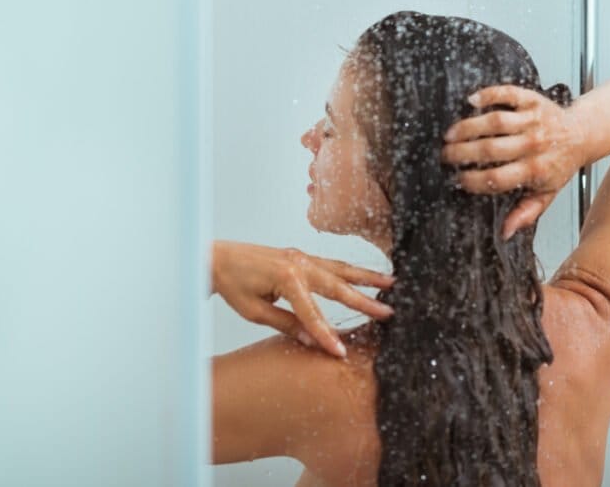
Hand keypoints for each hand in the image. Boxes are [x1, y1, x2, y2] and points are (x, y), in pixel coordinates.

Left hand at [211, 240, 395, 357]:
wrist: (217, 258)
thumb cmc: (232, 284)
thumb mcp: (255, 312)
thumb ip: (286, 324)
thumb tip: (313, 342)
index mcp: (286, 278)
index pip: (313, 313)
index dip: (327, 335)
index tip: (342, 353)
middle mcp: (298, 264)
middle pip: (337, 286)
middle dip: (364, 300)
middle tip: (389, 312)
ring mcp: (301, 257)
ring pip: (340, 269)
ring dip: (366, 277)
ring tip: (392, 283)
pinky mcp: (299, 256)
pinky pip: (330, 263)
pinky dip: (350, 270)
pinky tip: (365, 275)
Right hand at [440, 85, 585, 238]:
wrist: (582, 133)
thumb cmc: (560, 164)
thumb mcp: (547, 193)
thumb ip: (526, 212)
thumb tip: (505, 232)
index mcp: (536, 171)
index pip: (496, 178)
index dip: (473, 181)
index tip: (458, 180)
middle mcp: (535, 145)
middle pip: (490, 149)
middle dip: (461, 153)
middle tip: (445, 155)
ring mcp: (534, 120)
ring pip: (494, 121)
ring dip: (467, 127)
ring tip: (450, 134)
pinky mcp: (532, 100)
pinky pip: (507, 94)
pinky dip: (487, 95)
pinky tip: (471, 101)